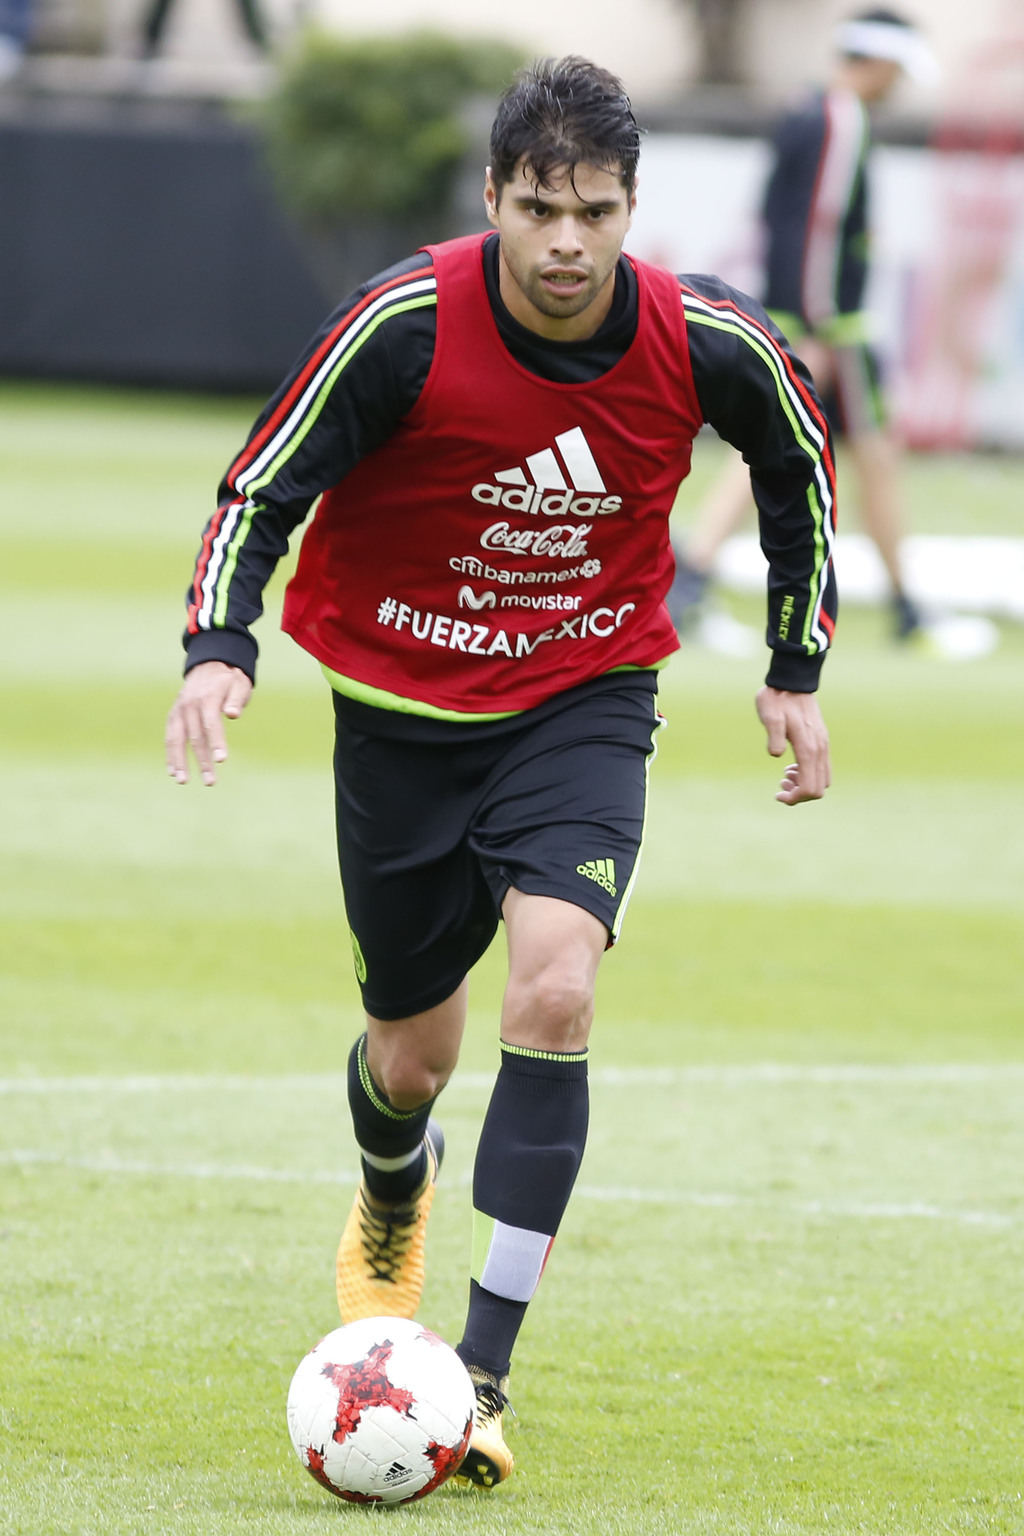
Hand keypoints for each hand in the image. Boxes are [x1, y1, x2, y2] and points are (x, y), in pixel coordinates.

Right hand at [165, 661, 252, 786]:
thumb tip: (233, 715)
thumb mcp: (239, 684)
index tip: (222, 760)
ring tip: (183, 781)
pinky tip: (173, 772)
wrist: (209, 665)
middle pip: (195, 736)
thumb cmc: (229, 679)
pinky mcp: (173, 716)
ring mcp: (179, 710)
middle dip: (202, 760)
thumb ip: (236, 699)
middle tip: (210, 782)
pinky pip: (169, 737)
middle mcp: (190, 705)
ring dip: (179, 761)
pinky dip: (170, 754)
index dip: (216, 742)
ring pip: (176, 739)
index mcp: (208, 697)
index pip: (211, 723)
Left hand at [755, 685, 830, 805]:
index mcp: (808, 748)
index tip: (778, 795)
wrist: (792, 682)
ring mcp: (823, 745)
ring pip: (822, 780)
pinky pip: (822, 769)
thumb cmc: (777, 699)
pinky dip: (809, 775)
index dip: (794, 798)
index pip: (809, 787)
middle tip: (781, 786)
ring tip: (785, 776)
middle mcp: (820, 749)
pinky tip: (792, 767)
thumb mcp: (770, 716)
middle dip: (799, 795)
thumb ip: (774, 736)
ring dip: (804, 785)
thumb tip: (777, 755)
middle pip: (818, 789)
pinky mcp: (822, 742)